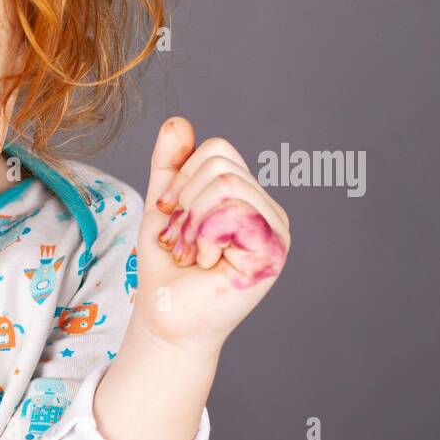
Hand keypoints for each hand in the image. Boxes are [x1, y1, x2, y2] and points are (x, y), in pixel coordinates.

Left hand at [132, 117, 290, 353]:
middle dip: (185, 203)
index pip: (217, 150)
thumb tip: (178, 121)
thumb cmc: (167, 268)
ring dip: (192, 224)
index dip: (181, 178)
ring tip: (193, 254)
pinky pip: (234, 212)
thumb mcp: (164, 207)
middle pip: (220, 164)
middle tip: (181, 242)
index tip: (169, 215)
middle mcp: (267, 210)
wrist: (166, 317)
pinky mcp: (273, 250)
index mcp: (246, 196)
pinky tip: (208, 264)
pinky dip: (205, 237)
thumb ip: (171, 166)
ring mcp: (275, 230)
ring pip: (227, 184)